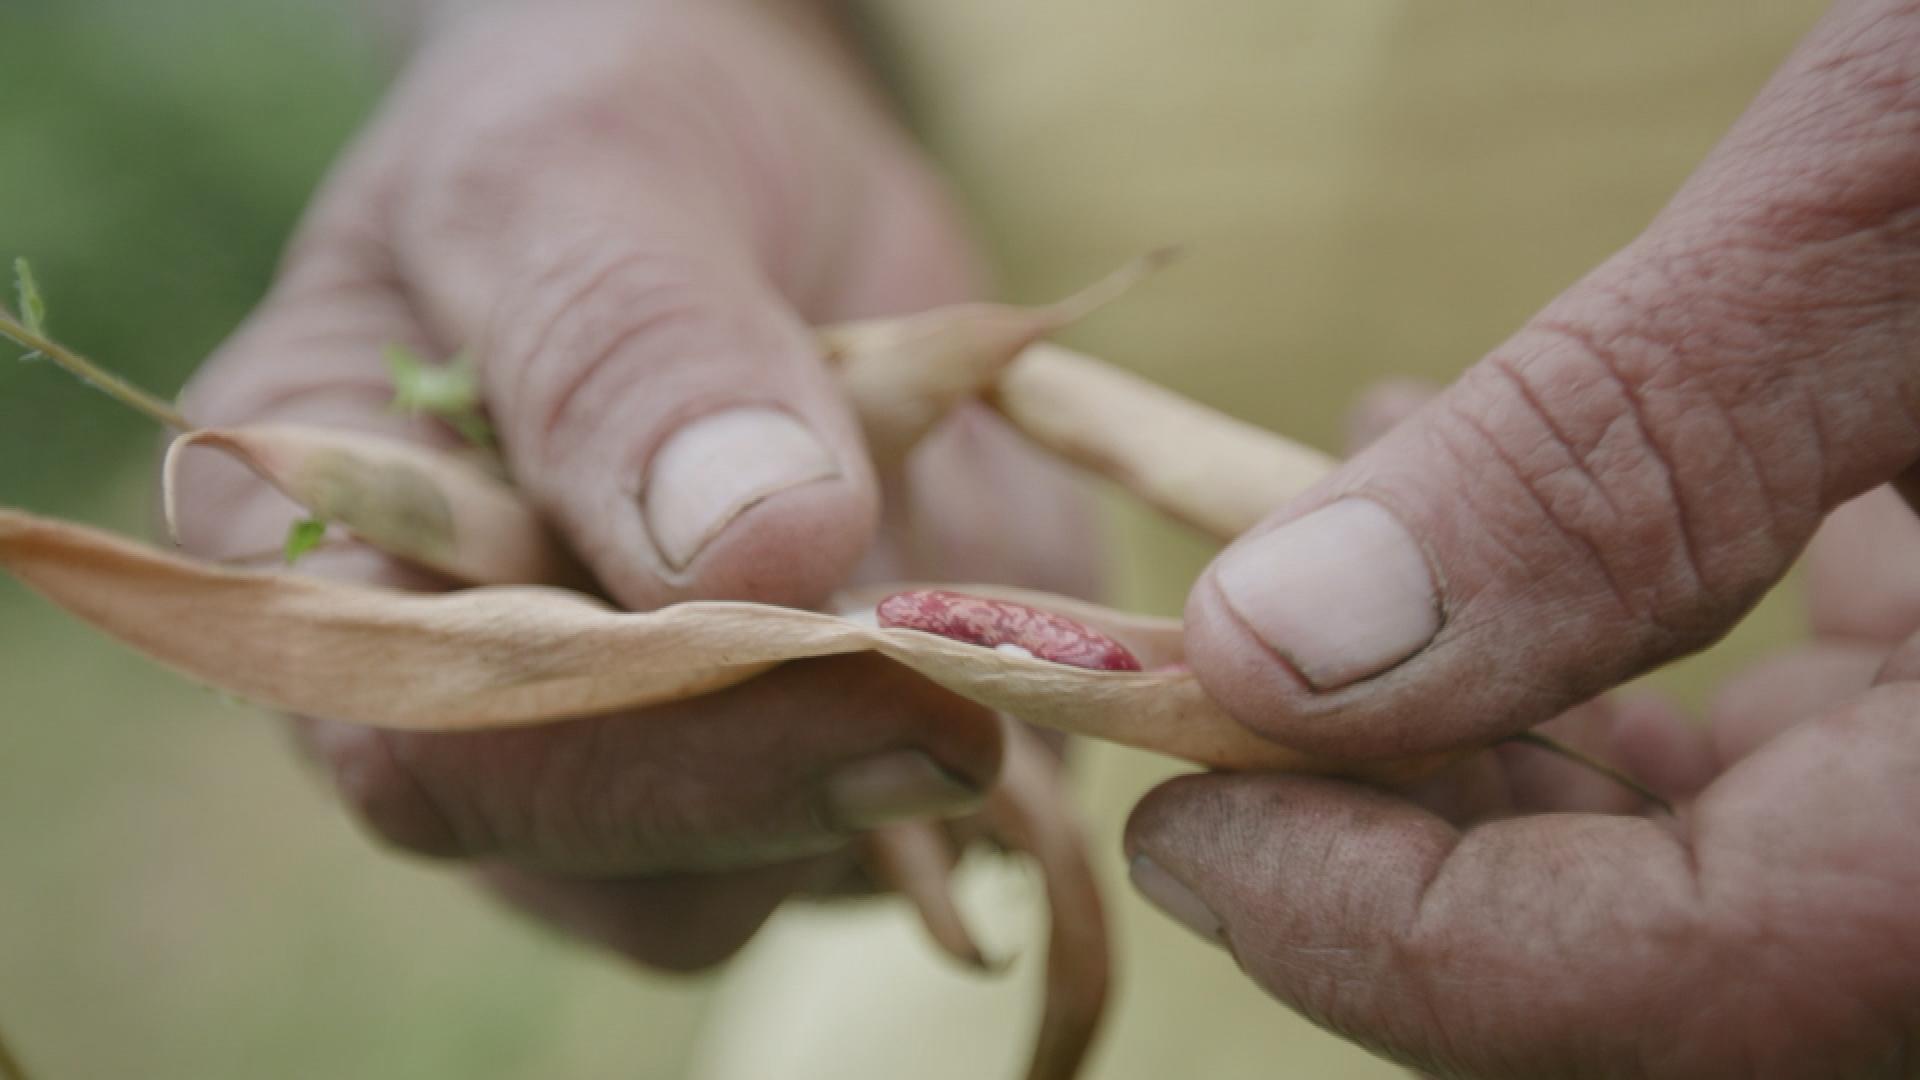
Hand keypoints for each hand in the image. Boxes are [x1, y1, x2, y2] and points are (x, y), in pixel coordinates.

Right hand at [170, 1, 1095, 970]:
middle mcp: (472, 707)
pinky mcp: (804, 751)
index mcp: (327, 571)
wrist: (733, 154)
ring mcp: (645, 751)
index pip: (429, 752)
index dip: (627, 748)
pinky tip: (987, 577)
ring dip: (908, 751)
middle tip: (966, 671)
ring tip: (956, 544)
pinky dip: (983, 722)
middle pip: (607, 860)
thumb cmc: (601, 130)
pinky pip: (915, 818)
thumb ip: (630, 348)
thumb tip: (743, 550)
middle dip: (799, 775)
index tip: (837, 660)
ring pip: (775, 874)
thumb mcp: (586, 177)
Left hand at [1130, 3, 1919, 1074]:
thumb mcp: (1911, 219)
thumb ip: (1609, 454)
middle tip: (1217, 670)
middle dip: (1403, 825)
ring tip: (1323, 560)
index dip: (1371, 933)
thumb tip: (1280, 641)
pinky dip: (1615, 675)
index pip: (1661, 995)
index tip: (1175, 813)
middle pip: (1662, 968)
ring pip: (1714, 884)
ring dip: (1480, 741)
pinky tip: (1504, 525)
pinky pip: (1795, 775)